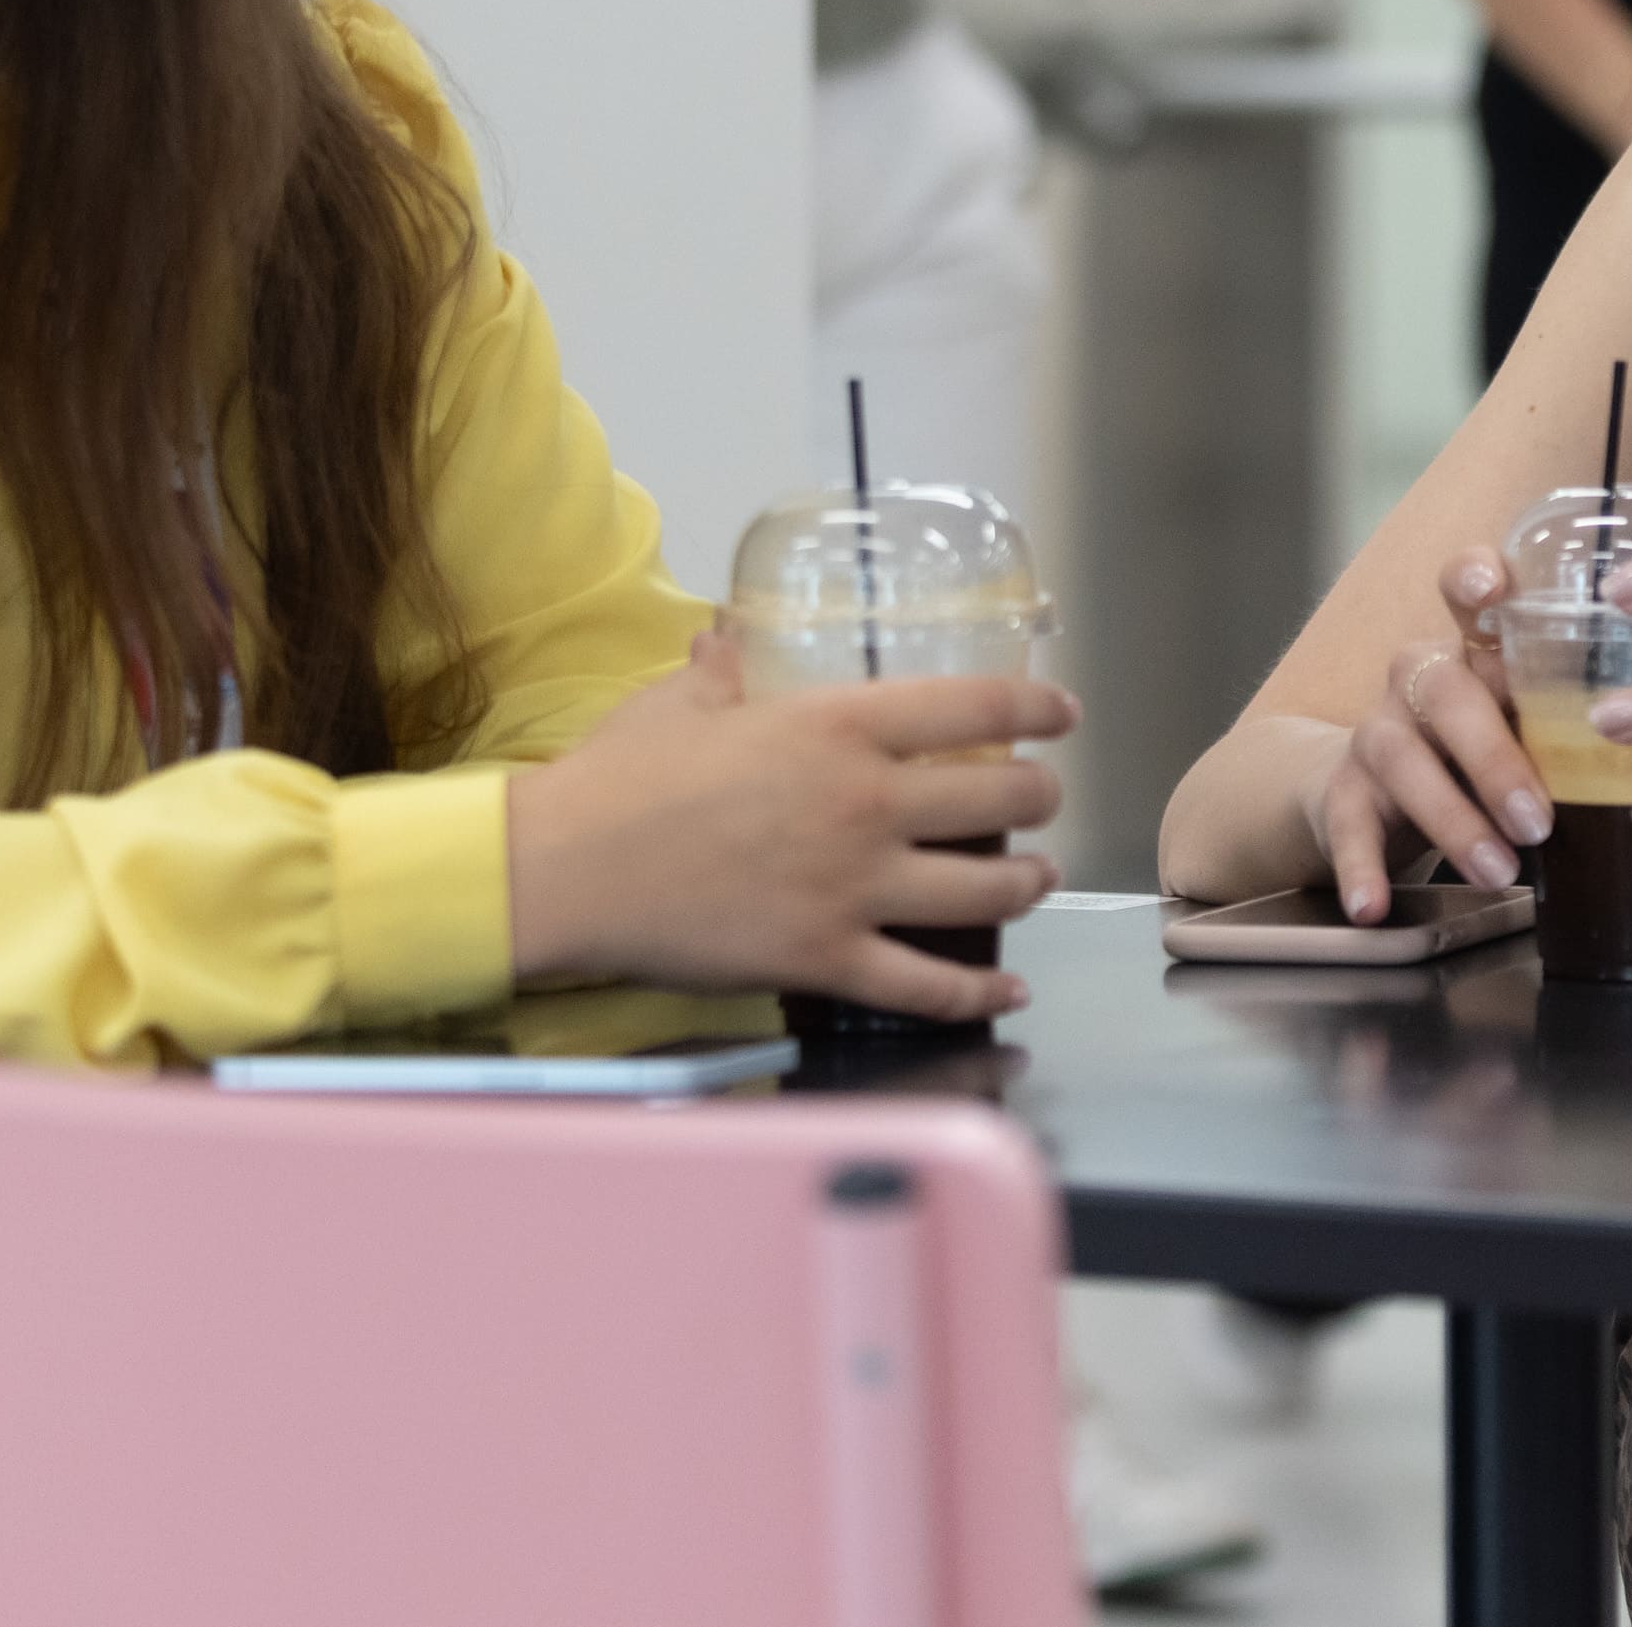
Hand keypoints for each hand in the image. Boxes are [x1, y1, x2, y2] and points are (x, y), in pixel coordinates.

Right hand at [506, 632, 1070, 1021]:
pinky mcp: (827, 959)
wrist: (567, 868)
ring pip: (984, 890)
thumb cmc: (619, 778)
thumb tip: (725, 640)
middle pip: (999, 799)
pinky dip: (978, 991)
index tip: (1063, 712)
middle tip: (1043, 802)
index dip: (1036, 706)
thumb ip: (722, 671)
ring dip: (1025, 883)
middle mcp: (865, 803)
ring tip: (1036, 878)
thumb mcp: (679, 702)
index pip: (973, 706)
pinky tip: (1008, 988)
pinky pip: (926, 985)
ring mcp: (852, 887)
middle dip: (1039, 800)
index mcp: (837, 726)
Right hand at [1304, 554, 1556, 922]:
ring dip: (1452, 819)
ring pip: (1401, 759)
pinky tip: (1374, 905)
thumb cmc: (1475, 757)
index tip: (1493, 583)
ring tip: (1496, 871)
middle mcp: (1419, 681)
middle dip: (1495, 759)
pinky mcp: (1342, 790)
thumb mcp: (1521, 732)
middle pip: (1448, 694)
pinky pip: (1348, 824)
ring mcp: (1376, 732)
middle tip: (1539, 823)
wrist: (1366, 791)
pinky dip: (1362, 867)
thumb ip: (1569, 737)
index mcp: (1474, 655)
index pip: (1467, 596)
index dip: (1473, 578)